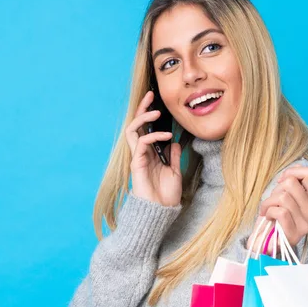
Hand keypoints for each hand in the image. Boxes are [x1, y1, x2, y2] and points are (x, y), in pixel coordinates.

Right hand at [125, 91, 181, 206]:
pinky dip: (153, 135)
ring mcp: (137, 157)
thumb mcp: (174, 171)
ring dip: (143, 118)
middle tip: (150, 95)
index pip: (145, 128)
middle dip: (142, 108)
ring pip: (133, 130)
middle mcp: (141, 153)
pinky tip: (166, 135)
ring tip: (156, 111)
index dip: (149, 114)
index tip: (156, 101)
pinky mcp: (136, 163)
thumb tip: (174, 141)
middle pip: (136, 124)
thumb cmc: (166, 195)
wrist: (161, 211)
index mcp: (149, 153)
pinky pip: (141, 143)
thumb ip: (172, 156)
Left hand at [248, 165, 307, 253]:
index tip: (281, 182)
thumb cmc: (273, 216)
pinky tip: (268, 218)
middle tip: (273, 201)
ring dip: (269, 202)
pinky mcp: (295, 233)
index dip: (291, 172)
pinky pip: (280, 211)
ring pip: (284, 197)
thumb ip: (292, 181)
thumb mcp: (283, 194)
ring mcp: (305, 224)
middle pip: (291, 183)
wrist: (264, 241)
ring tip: (268, 210)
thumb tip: (297, 165)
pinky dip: (268, 211)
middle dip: (276, 189)